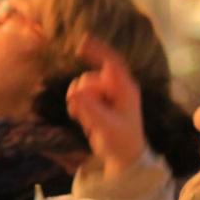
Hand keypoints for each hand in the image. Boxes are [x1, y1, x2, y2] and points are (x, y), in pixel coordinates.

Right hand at [66, 38, 147, 177]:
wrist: (123, 157)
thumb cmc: (121, 141)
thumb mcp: (107, 127)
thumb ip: (90, 110)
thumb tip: (74, 94)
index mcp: (125, 89)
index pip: (112, 62)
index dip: (98, 50)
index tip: (81, 42)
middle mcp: (115, 88)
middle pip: (90, 78)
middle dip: (83, 93)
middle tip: (82, 113)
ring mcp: (105, 95)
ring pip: (82, 87)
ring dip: (78, 101)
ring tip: (83, 119)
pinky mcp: (96, 103)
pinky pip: (79, 96)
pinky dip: (76, 106)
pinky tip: (79, 119)